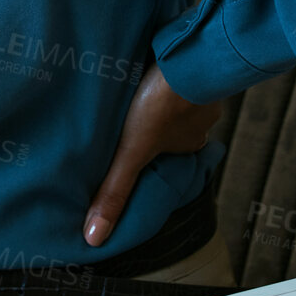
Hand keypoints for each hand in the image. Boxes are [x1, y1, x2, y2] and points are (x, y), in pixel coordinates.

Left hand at [83, 63, 221, 246]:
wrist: (187, 57)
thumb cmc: (161, 105)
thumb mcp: (130, 153)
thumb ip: (115, 190)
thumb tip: (95, 237)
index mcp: (189, 145)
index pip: (170, 155)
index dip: (153, 152)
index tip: (137, 146)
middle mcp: (200, 121)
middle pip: (172, 125)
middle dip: (154, 120)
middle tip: (131, 113)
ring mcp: (198, 88)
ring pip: (173, 94)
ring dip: (156, 92)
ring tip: (133, 86)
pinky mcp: (189, 60)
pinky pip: (174, 68)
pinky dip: (162, 68)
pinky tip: (145, 62)